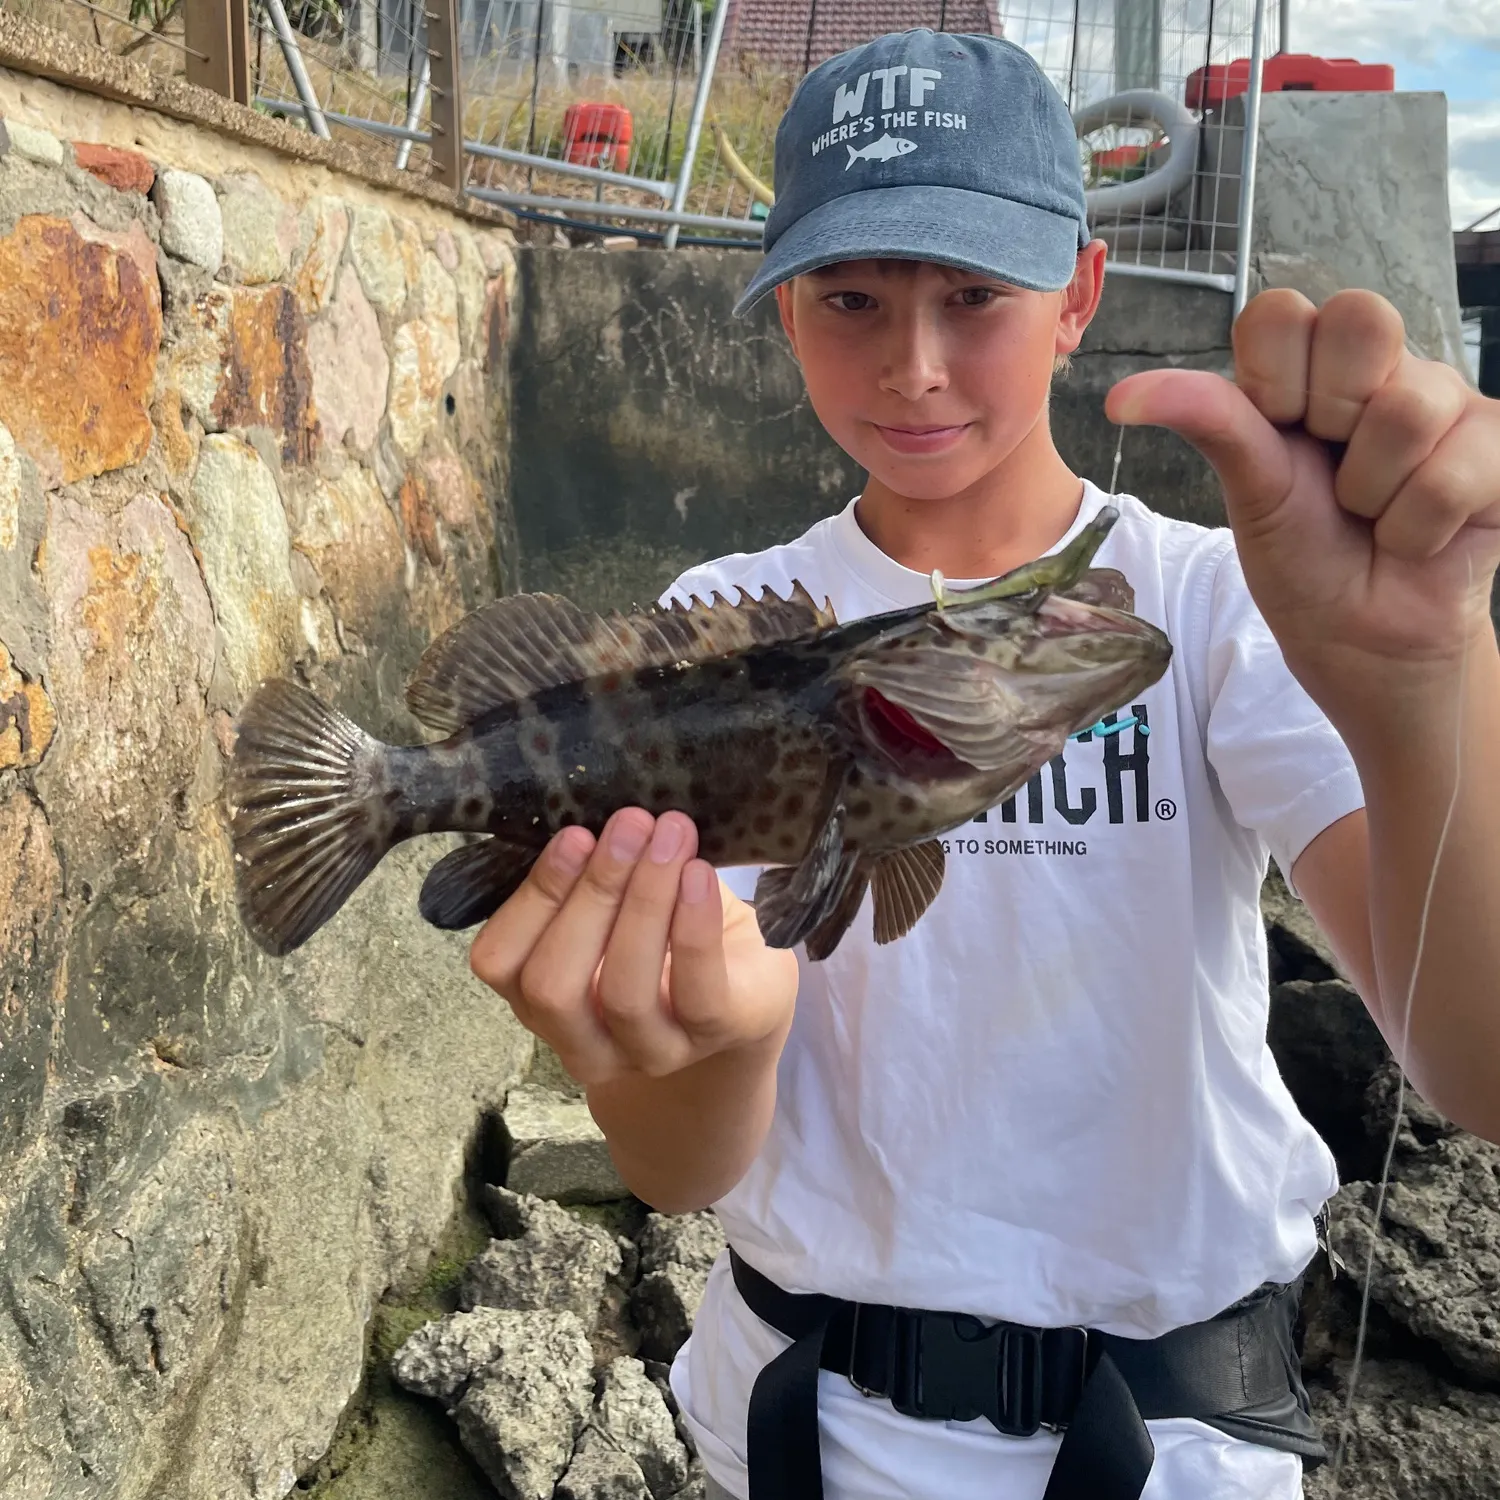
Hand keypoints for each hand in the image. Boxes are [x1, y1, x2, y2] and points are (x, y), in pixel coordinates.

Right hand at [469, 809, 798, 1086]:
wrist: (749, 986)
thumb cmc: (667, 933)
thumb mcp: (615, 906)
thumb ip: (588, 875)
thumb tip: (589, 810)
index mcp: (540, 1003)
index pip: (500, 963)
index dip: (531, 898)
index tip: (574, 834)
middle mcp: (584, 1044)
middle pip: (555, 985)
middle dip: (591, 895)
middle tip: (629, 824)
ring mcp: (649, 1054)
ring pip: (625, 993)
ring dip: (645, 902)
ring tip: (670, 835)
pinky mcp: (713, 1039)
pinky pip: (698, 993)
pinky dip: (693, 927)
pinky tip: (699, 874)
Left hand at [1107, 289, 1499, 717]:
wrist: (1361, 639)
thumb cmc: (1304, 557)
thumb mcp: (1249, 489)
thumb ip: (1209, 423)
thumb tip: (1117, 397)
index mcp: (1307, 370)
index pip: (1279, 311)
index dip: (1273, 380)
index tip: (1278, 435)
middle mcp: (1381, 369)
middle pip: (1361, 316)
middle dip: (1330, 414)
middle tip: (1331, 474)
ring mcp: (1447, 401)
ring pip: (1405, 409)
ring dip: (1371, 494)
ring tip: (1372, 516)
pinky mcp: (1498, 445)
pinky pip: (1453, 472)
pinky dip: (1416, 529)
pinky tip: (1415, 538)